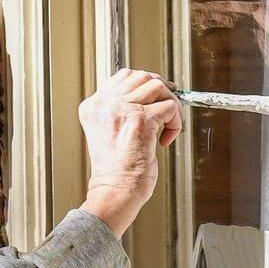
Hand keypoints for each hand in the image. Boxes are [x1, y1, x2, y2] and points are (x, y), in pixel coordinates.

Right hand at [77, 69, 182, 237]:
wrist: (115, 191)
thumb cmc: (115, 172)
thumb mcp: (108, 134)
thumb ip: (119, 112)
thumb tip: (147, 96)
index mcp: (93, 107)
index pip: (122, 77)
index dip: (144, 85)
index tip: (155, 99)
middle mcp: (105, 105)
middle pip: (141, 76)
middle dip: (160, 91)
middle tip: (165, 110)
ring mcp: (122, 110)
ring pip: (157, 86)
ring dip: (170, 105)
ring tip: (165, 126)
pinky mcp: (141, 120)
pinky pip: (169, 107)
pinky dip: (175, 123)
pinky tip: (165, 139)